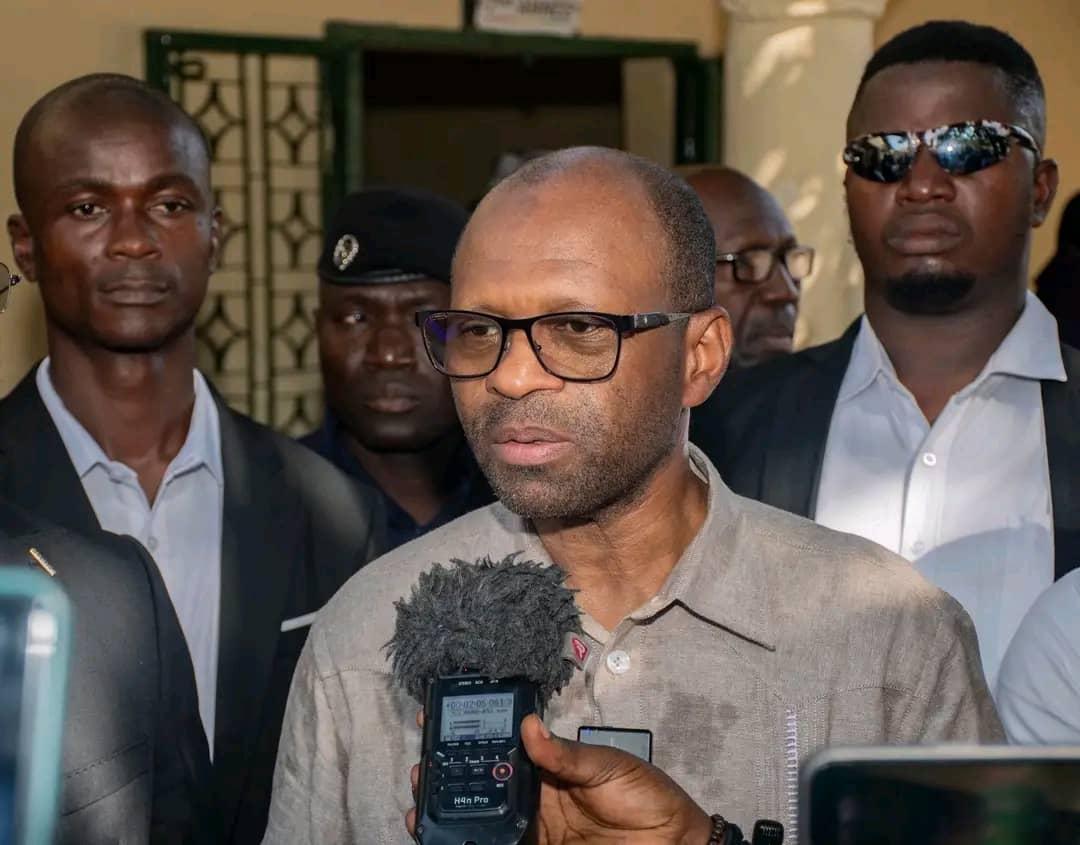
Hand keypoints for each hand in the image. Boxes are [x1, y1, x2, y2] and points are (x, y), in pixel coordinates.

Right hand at [406, 714, 712, 843]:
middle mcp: (536, 798)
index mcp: (551, 768)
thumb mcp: (608, 766)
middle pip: (484, 786)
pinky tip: (449, 838)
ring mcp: (535, 830)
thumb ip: (566, 755)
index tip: (441, 728)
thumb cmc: (647, 796)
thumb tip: (528, 725)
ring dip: (452, 813)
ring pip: (484, 820)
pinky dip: (473, 842)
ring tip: (421, 808)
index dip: (473, 741)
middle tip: (421, 770)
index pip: (503, 751)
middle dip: (450, 779)